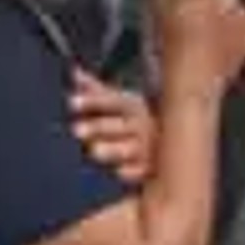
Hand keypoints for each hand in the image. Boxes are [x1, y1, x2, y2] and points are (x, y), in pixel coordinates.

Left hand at [70, 72, 156, 187]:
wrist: (173, 144)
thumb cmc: (138, 122)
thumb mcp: (121, 103)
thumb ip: (97, 91)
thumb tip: (75, 73)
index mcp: (133, 107)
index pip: (111, 101)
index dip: (92, 101)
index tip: (71, 102)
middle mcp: (141, 126)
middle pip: (118, 125)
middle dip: (98, 127)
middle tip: (76, 129)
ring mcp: (146, 149)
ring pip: (129, 149)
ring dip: (113, 149)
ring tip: (95, 151)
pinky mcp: (150, 170)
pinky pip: (141, 172)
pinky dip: (131, 171)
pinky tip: (120, 171)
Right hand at [150, 0, 244, 92]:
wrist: (191, 86)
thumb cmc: (168, 46)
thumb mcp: (161, 4)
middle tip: (183, 6)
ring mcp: (243, 19)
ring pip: (228, 2)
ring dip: (215, 8)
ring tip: (194, 31)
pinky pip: (236, 22)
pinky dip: (225, 28)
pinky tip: (208, 44)